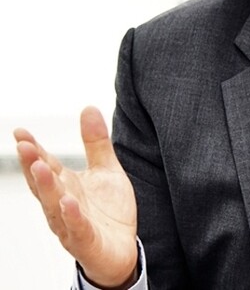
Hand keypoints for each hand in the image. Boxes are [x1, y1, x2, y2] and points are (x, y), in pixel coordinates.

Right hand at [14, 106, 137, 288]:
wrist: (121, 250)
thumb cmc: (107, 211)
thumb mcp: (105, 170)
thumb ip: (96, 142)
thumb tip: (88, 107)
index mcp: (66, 186)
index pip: (45, 165)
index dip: (33, 150)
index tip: (20, 132)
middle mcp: (62, 205)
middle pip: (44, 184)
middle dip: (33, 166)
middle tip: (24, 146)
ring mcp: (72, 224)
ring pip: (55, 206)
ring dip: (47, 188)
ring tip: (41, 168)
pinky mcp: (87, 241)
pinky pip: (78, 228)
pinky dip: (72, 216)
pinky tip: (68, 202)